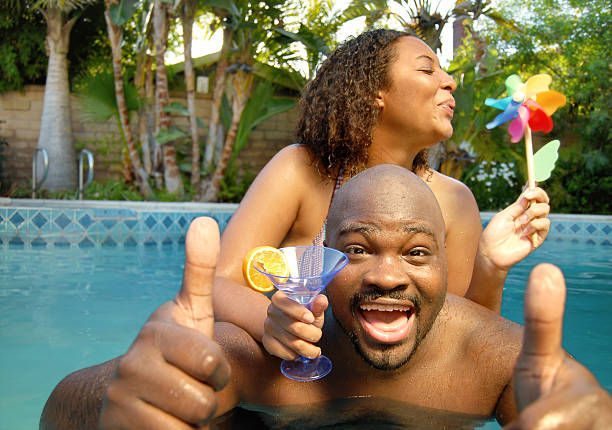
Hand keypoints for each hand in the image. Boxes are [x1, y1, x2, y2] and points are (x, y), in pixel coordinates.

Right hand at [99, 217, 230, 428]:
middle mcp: (132, 364)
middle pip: (204, 399)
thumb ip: (199, 271)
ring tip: (176, 406)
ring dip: (193, 422)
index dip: (217, 372)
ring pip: (191, 425)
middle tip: (188, 388)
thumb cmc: (173, 351)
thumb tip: (203, 219)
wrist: (123, 398)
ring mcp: (120, 402)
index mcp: (156, 332)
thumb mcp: (189, 312)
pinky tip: (162, 424)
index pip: (212, 362)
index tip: (203, 366)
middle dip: (206, 400)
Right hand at [262, 291, 327, 359]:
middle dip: (312, 333)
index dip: (297, 311)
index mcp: (280, 298)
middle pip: (293, 326)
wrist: (290, 328)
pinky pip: (286, 353)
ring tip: (315, 348)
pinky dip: (298, 354)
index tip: (311, 318)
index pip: (283, 302)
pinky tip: (302, 351)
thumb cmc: (304, 316)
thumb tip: (321, 300)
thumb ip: (318, 305)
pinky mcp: (268, 342)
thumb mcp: (313, 309)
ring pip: (292, 342)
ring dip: (308, 347)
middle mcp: (271, 311)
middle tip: (318, 335)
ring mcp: (268, 327)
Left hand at [479, 187, 549, 271]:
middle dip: (539, 195)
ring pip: (545, 211)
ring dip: (533, 213)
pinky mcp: (538, 238)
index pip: (532, 198)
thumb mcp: (504, 216)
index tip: (532, 184)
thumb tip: (528, 193)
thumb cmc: (494, 235)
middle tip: (529, 196)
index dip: (535, 190)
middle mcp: (528, 218)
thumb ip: (517, 206)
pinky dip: (536, 225)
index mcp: (519, 211)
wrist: (492, 253)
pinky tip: (525, 231)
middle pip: (543, 201)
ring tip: (521, 222)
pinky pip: (545, 225)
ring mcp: (534, 227)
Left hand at [506, 264, 611, 429]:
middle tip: (530, 424)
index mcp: (587, 401)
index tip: (525, 422)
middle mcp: (602, 420)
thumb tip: (547, 268)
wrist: (561, 419)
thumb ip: (544, 321)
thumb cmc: (546, 384)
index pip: (536, 426)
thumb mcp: (539, 355)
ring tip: (540, 426)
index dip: (525, 427)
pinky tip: (546, 429)